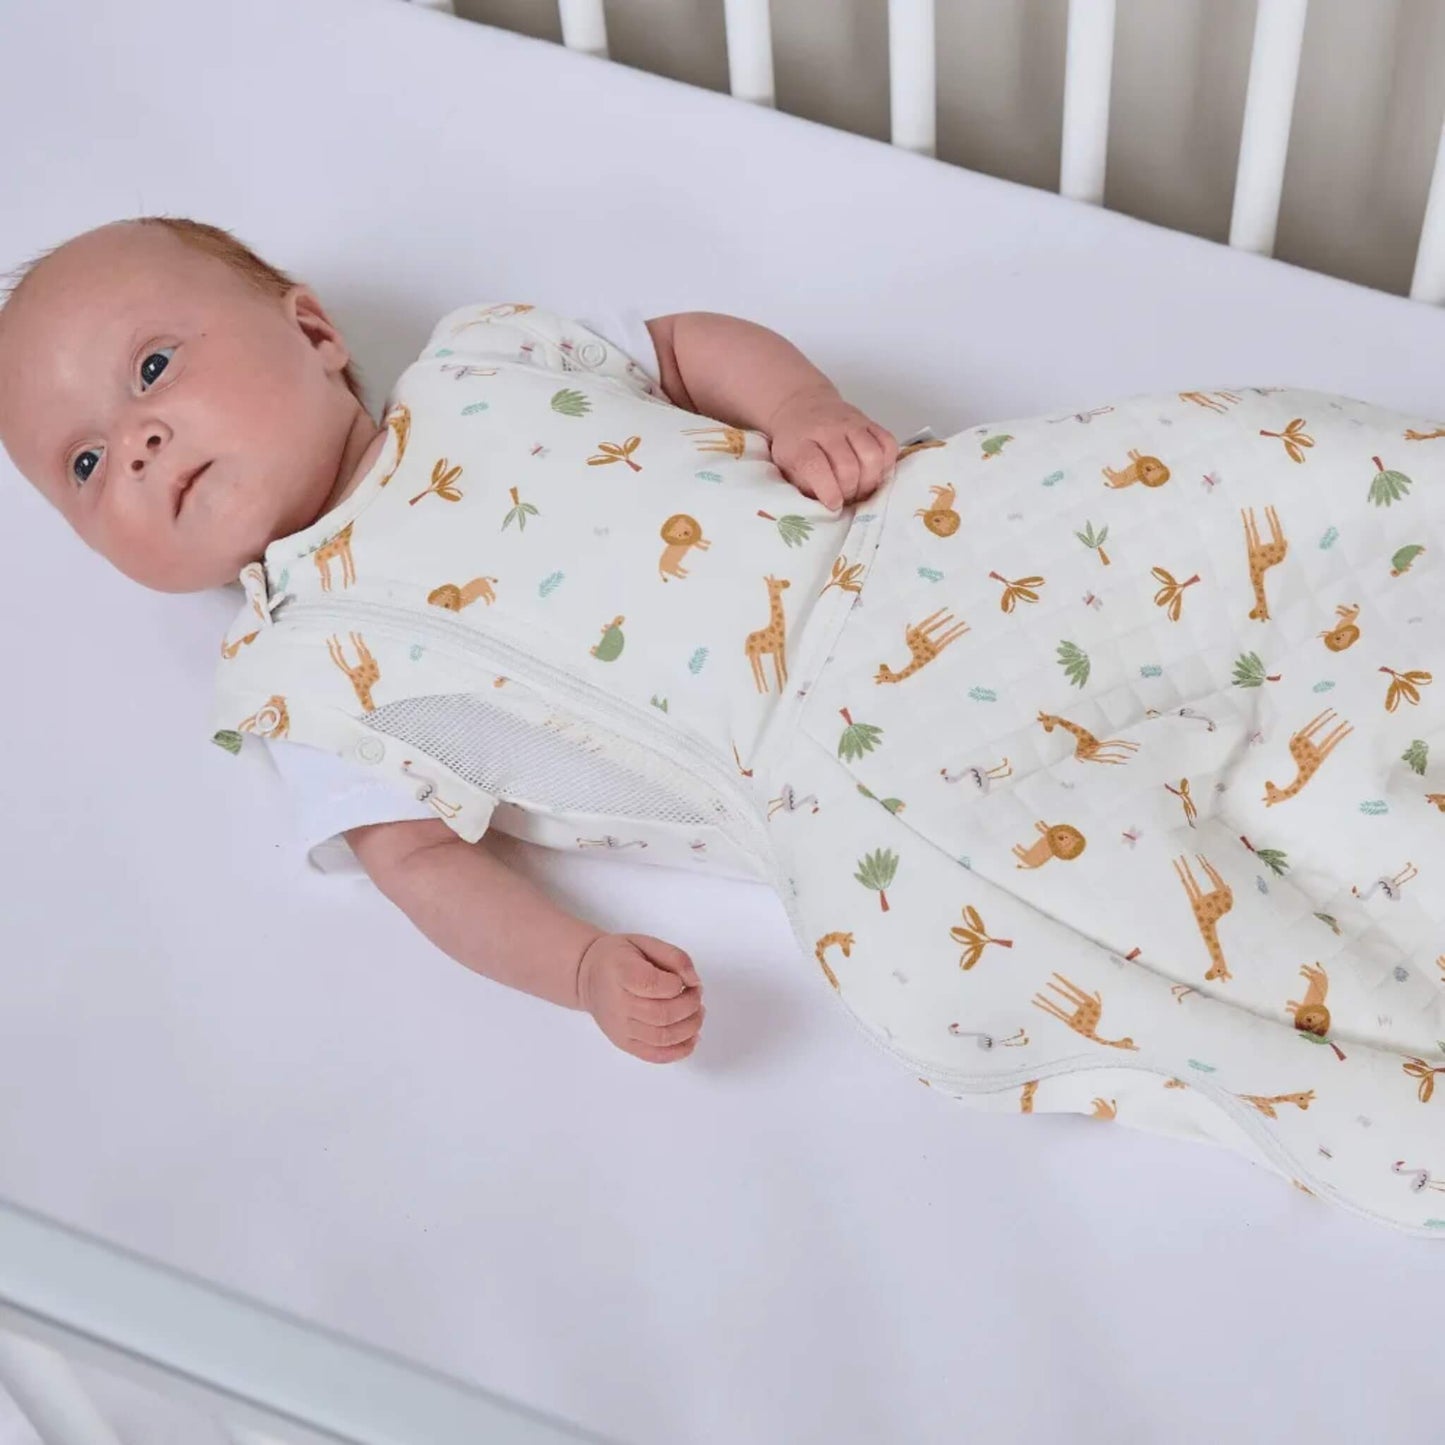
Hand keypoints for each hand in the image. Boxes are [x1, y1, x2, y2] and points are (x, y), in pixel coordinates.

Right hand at [577, 932, 704, 1063]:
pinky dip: (679, 1051)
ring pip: (662, 1037)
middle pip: (662, 1014)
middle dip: (690, 1006)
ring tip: (696, 1014)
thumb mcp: (645, 942)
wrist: (587, 977)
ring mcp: (620, 1027)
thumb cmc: (618, 957)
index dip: (677, 983)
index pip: (653, 984)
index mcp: (621, 972)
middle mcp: (618, 1003)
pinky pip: (654, 1055)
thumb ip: (674, 957)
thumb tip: (693, 981)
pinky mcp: (624, 1043)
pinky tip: (691, 1039)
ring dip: (689, 1028)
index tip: (684, 978)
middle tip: (696, 995)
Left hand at [766, 385, 897, 512]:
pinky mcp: (870, 422)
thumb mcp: (786, 466)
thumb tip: (823, 509)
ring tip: (862, 489)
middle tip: (847, 499)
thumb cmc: (795, 445)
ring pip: (871, 455)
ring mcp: (851, 423)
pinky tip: (875, 473)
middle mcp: (827, 430)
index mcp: (800, 443)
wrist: (803, 407)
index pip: (815, 466)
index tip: (834, 504)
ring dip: (870, 481)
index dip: (827, 490)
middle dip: (850, 490)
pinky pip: (888, 443)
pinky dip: (886, 464)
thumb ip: (802, 486)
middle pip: (848, 465)